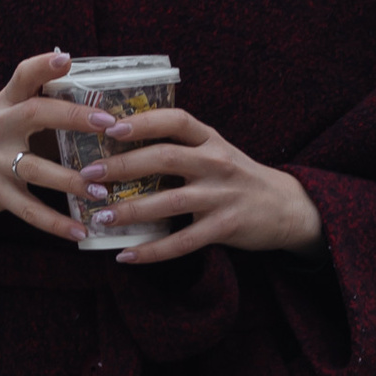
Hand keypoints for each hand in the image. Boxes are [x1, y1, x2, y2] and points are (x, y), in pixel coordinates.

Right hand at [0, 50, 119, 239]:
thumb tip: (94, 79)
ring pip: (34, 169)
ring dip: (71, 180)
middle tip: (108, 124)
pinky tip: (81, 229)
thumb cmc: (1, 135)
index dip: (43, 66)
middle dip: (73, 117)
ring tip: (102, 190)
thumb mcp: (12, 110)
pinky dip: (56, 223)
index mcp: (6, 102)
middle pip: (34, 114)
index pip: (22, 76)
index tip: (66, 59)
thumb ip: (44, 98)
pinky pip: (28, 211)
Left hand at [82, 106, 323, 264]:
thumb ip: (181, 148)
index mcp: (211, 139)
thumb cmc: (238, 178)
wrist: (286, 207)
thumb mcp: (216, 152)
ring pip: (168, 202)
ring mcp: (222, 196)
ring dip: (130, 211)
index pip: (176, 121)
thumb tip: (122, 148)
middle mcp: (217, 163)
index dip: (142, 121)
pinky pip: (182, 242)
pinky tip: (126, 255)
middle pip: (164, 158)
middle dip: (122, 166)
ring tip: (100, 217)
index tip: (110, 126)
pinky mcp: (225, 227)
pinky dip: (151, 251)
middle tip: (89, 176)